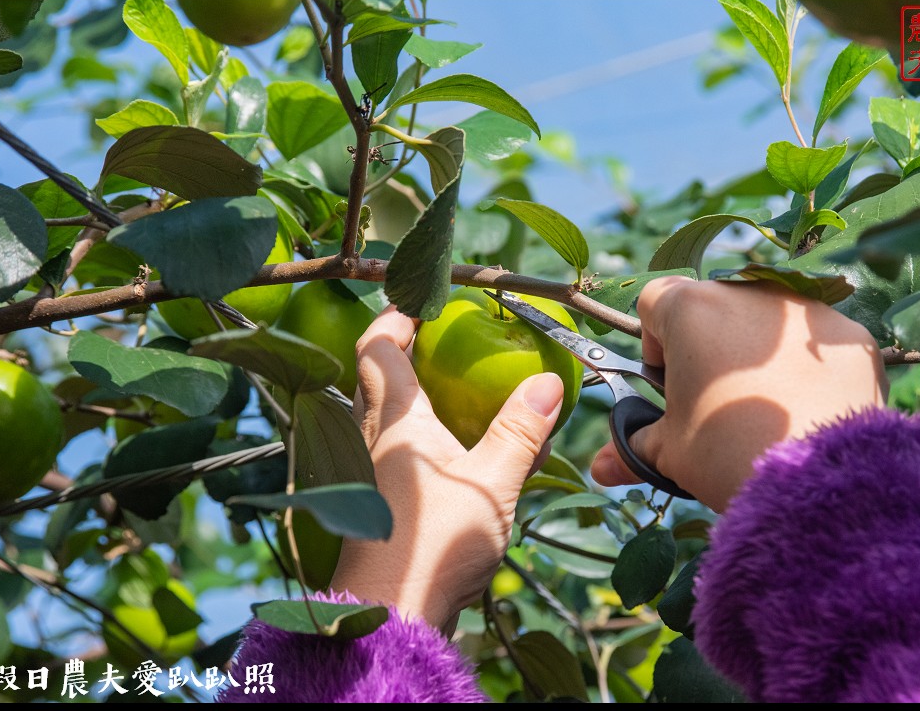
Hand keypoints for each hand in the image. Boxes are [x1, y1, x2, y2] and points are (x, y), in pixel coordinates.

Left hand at [329, 306, 564, 631]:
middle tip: (440, 343)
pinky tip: (451, 458)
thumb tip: (549, 382)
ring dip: (410, 398)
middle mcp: (373, 440)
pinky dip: (418, 439)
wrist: (394, 615)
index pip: (378, 348)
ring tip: (452, 396)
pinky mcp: (379, 506)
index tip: (421, 304)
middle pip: (375, 380)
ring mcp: (370, 475)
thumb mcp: (493, 483)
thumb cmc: (436, 544)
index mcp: (395, 421)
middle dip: (402, 354)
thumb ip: (521, 432)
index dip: (395, 318)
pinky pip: (394, 453)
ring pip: (383, 418)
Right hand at [591, 277, 886, 511]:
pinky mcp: (850, 336)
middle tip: (713, 404)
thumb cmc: (727, 453)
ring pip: (766, 325)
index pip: (654, 302)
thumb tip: (601, 467)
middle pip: (713, 309)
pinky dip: (805, 370)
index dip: (653, 341)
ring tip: (763, 413)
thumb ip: (631, 447)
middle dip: (707, 348)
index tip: (667, 384)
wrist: (819, 480)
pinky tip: (807, 412)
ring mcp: (806, 310)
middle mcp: (749, 294)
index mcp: (692, 309)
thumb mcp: (670, 453)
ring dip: (756, 357)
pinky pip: (815, 346)